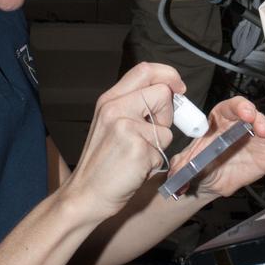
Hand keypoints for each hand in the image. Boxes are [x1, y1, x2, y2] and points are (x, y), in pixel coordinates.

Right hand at [64, 62, 183, 220]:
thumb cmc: (103, 162)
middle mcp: (115, 108)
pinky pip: (163, 151)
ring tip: (137, 155)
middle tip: (154, 132)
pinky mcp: (137, 148)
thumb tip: (169, 94)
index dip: (168, 75)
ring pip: (166, 128)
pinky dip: (154, 162)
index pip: (145, 70)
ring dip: (160, 145)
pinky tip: (135, 168)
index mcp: (109, 100)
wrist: (85, 194)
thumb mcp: (111, 123)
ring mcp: (126, 127)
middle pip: (162, 93)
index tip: (178, 88)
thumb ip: (135, 105)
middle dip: (168, 113)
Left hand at [167, 95, 264, 199]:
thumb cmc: (198, 161)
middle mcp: (244, 124)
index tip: (245, 113)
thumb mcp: (186, 162)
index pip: (233, 106)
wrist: (206, 178)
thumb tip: (178, 171)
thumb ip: (183, 165)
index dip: (241, 107)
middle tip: (261, 130)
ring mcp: (261, 138)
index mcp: (222, 119)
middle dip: (261, 120)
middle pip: (258, 115)